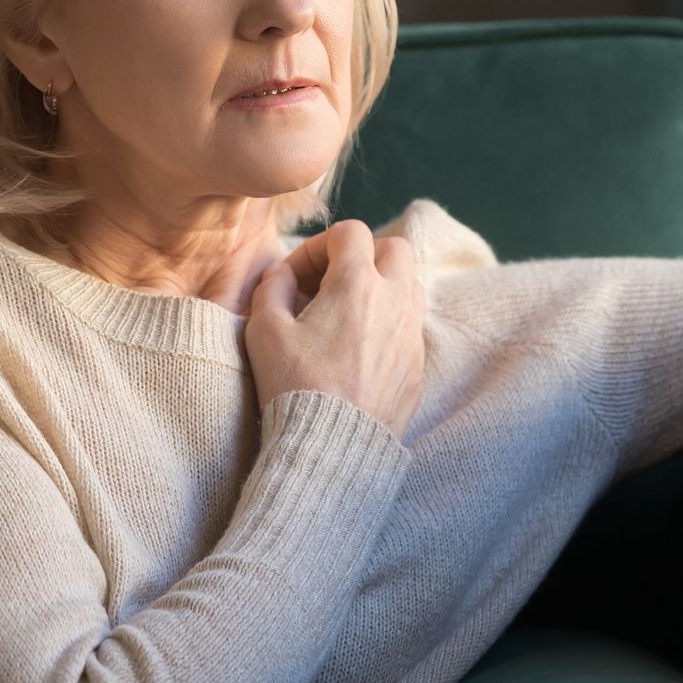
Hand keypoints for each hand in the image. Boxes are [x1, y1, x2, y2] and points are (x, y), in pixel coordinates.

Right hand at [243, 220, 427, 439]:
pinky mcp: (418, 367)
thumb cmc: (295, 386)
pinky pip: (411, 327)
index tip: (296, 278)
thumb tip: (282, 275)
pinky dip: (389, 323)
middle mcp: (396, 301)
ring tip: (345, 315)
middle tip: (327, 285)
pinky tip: (359, 350)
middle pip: (394, 249)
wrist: (333, 448)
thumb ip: (272, 288)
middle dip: (361, 256)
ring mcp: (412, 335)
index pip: (350, 233)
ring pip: (410, 285)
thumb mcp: (264, 331)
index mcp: (359, 283)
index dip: (318, 246)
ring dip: (380, 287)